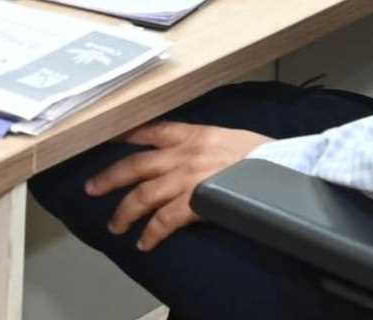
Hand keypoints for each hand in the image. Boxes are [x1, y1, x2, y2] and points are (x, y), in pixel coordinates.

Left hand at [82, 122, 273, 249]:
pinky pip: (164, 220)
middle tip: (91, 188)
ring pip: (142, 195)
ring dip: (124, 212)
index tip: (104, 139)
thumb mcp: (227, 136)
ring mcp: (186, 177)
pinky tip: (144, 243)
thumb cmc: (261, 153)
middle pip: (134, 165)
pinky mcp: (195, 201)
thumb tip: (195, 152)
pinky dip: (151, 233)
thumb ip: (204, 143)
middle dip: (109, 178)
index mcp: (191, 133)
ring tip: (115, 226)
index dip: (123, 135)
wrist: (281, 165)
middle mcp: (182, 153)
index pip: (149, 130)